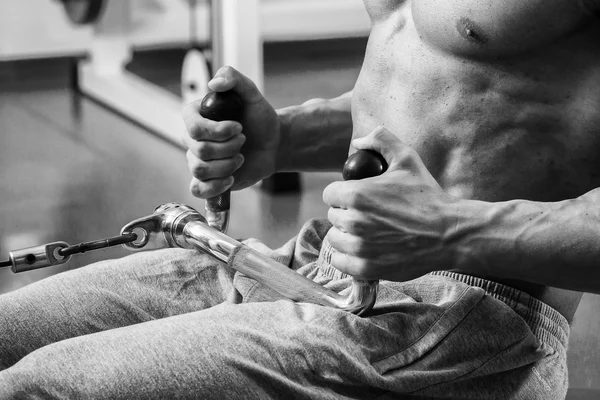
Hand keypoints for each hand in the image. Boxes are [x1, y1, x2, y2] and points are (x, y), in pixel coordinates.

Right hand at [182, 66, 279, 198]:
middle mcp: (193, 139)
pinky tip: (231, 178)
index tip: (239, 127)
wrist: (274, 144)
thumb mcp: (251, 93)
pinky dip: (215, 186)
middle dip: (229, 147)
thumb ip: (233, 78)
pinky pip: (197, 189)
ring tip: (241, 158)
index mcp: (196, 116)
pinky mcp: (207, 180)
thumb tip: (214, 83)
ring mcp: (198, 160)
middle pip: (200, 150)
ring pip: (200, 170)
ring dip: (227, 165)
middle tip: (244, 141)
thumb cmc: (260, 118)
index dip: (217, 131)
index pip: (192, 126)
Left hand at [322, 126, 459, 280]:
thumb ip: (381, 140)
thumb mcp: (407, 159)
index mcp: (357, 194)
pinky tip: (363, 251)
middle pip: (333, 217)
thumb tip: (358, 142)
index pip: (330, 194)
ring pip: (335, 239)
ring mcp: (359, 247)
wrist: (449, 233)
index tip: (357, 199)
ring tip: (367, 233)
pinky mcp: (365, 268)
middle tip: (368, 216)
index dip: (343, 195)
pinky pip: (339, 261)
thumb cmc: (428, 196)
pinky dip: (347, 257)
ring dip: (346, 236)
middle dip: (347, 214)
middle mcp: (354, 221)